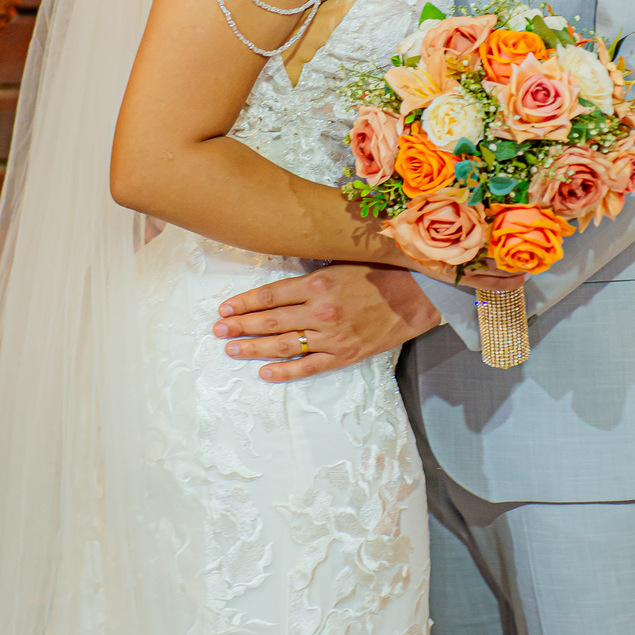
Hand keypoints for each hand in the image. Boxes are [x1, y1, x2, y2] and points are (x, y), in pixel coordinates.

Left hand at [213, 263, 443, 382]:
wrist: (416, 296)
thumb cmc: (378, 273)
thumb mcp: (340, 263)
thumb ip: (310, 274)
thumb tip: (279, 283)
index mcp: (318, 284)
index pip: (270, 295)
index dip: (244, 303)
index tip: (225, 308)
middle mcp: (321, 310)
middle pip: (270, 321)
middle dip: (240, 326)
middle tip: (218, 330)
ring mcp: (332, 335)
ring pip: (284, 345)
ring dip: (254, 348)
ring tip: (231, 348)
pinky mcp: (345, 354)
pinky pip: (309, 366)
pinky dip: (286, 371)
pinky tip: (265, 372)